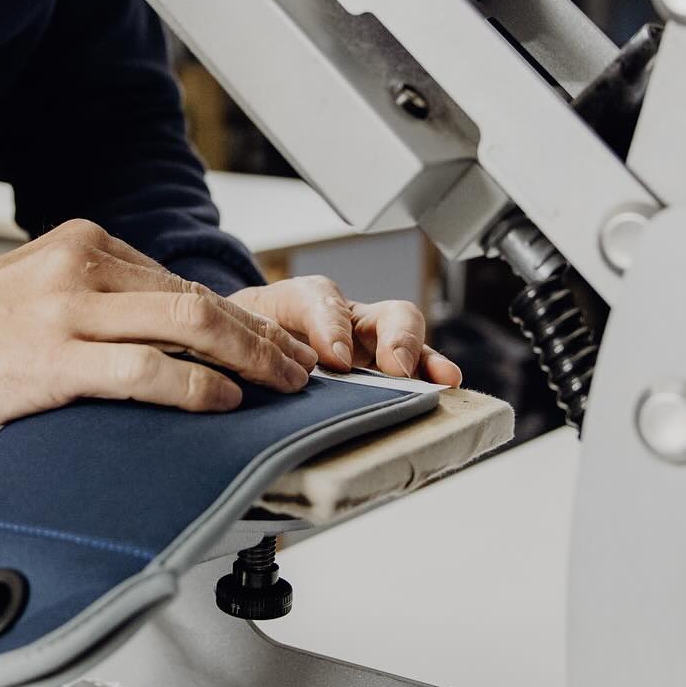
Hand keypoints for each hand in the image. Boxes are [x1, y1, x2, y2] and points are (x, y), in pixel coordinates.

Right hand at [0, 220, 317, 449]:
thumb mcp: (39, 297)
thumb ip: (101, 304)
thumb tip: (172, 340)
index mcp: (82, 245)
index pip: (180, 281)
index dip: (237, 318)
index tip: (271, 345)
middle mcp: (81, 264)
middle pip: (197, 296)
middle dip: (260, 336)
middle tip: (299, 367)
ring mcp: (66, 308)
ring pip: (185, 323)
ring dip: (247, 358)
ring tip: (280, 386)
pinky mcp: (50, 358)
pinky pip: (142, 369)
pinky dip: (192, 385)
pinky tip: (219, 401)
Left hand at [229, 276, 461, 386]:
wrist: (243, 342)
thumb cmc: (246, 333)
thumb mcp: (239, 329)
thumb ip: (250, 343)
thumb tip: (275, 373)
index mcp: (305, 301)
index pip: (320, 299)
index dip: (331, 327)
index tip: (335, 361)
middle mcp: (347, 319)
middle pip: (382, 311)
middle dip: (395, 337)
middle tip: (395, 367)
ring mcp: (369, 344)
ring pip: (405, 337)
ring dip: (423, 357)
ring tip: (441, 378)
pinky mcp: (382, 371)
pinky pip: (413, 368)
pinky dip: (430, 374)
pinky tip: (445, 387)